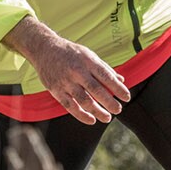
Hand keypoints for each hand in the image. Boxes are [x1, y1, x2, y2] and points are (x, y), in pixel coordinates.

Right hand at [14, 19, 129, 125]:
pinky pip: (70, 106)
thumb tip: (121, 80)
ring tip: (107, 118)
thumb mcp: (88, 54)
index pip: (106, 76)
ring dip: (98, 111)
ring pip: (84, 101)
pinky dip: (81, 115)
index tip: (126, 97)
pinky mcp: (56, 90)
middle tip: (118, 110)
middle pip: (96, 90)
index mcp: (87, 61)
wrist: (44, 49)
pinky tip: (91, 120)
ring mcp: (65, 81)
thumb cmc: (70, 53)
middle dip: (110, 102)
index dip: (118, 88)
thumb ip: (104, 68)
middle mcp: (77, 71)